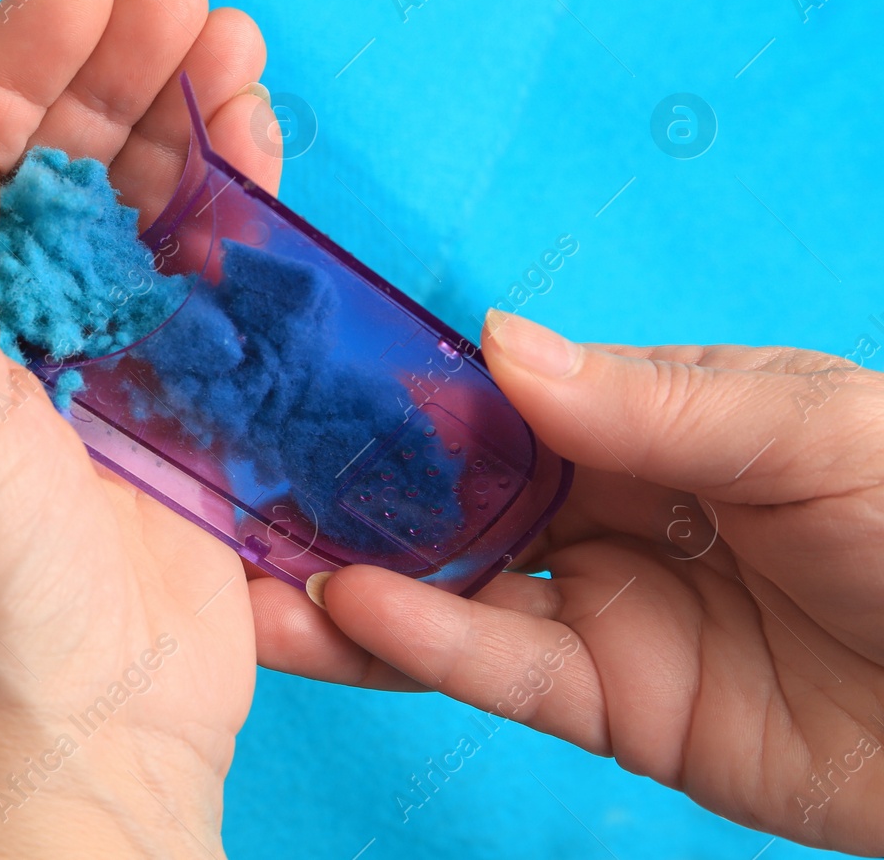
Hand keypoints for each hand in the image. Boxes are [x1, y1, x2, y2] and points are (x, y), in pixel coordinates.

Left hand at [0, 0, 283, 857]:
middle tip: (175, 5)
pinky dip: (218, 209)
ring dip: (169, 125)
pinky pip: (189, 281)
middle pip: (36, 170)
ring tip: (229, 47)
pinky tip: (248, 141)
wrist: (84, 748)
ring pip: (119, 213)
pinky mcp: (161, 405)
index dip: (3, 68)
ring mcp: (73, 369)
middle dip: (101, 80)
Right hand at [251, 311, 883, 853]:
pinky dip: (417, 644)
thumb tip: (496, 338)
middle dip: (341, 490)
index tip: (295, 374)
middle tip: (228, 478)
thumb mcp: (816, 428)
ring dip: (340, 579)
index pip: (490, 398)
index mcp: (639, 419)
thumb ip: (655, 397)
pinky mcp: (611, 705)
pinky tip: (345, 611)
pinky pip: (497, 671)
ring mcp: (599, 609)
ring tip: (242, 565)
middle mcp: (599, 509)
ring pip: (444, 591)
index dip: (394, 389)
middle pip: (444, 497)